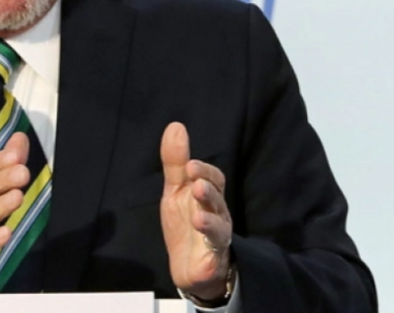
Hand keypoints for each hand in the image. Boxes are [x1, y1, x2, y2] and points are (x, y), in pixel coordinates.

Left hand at [160, 122, 233, 300]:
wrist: (189, 268)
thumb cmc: (185, 225)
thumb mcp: (175, 192)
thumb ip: (175, 162)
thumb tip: (176, 126)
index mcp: (208, 195)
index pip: (213, 177)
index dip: (204, 170)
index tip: (190, 165)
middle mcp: (217, 211)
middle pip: (216, 194)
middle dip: (207, 184)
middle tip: (194, 177)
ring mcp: (218, 232)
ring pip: (218, 217)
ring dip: (208, 205)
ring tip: (198, 194)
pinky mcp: (215, 253)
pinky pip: (216, 241)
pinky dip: (209, 231)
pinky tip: (199, 222)